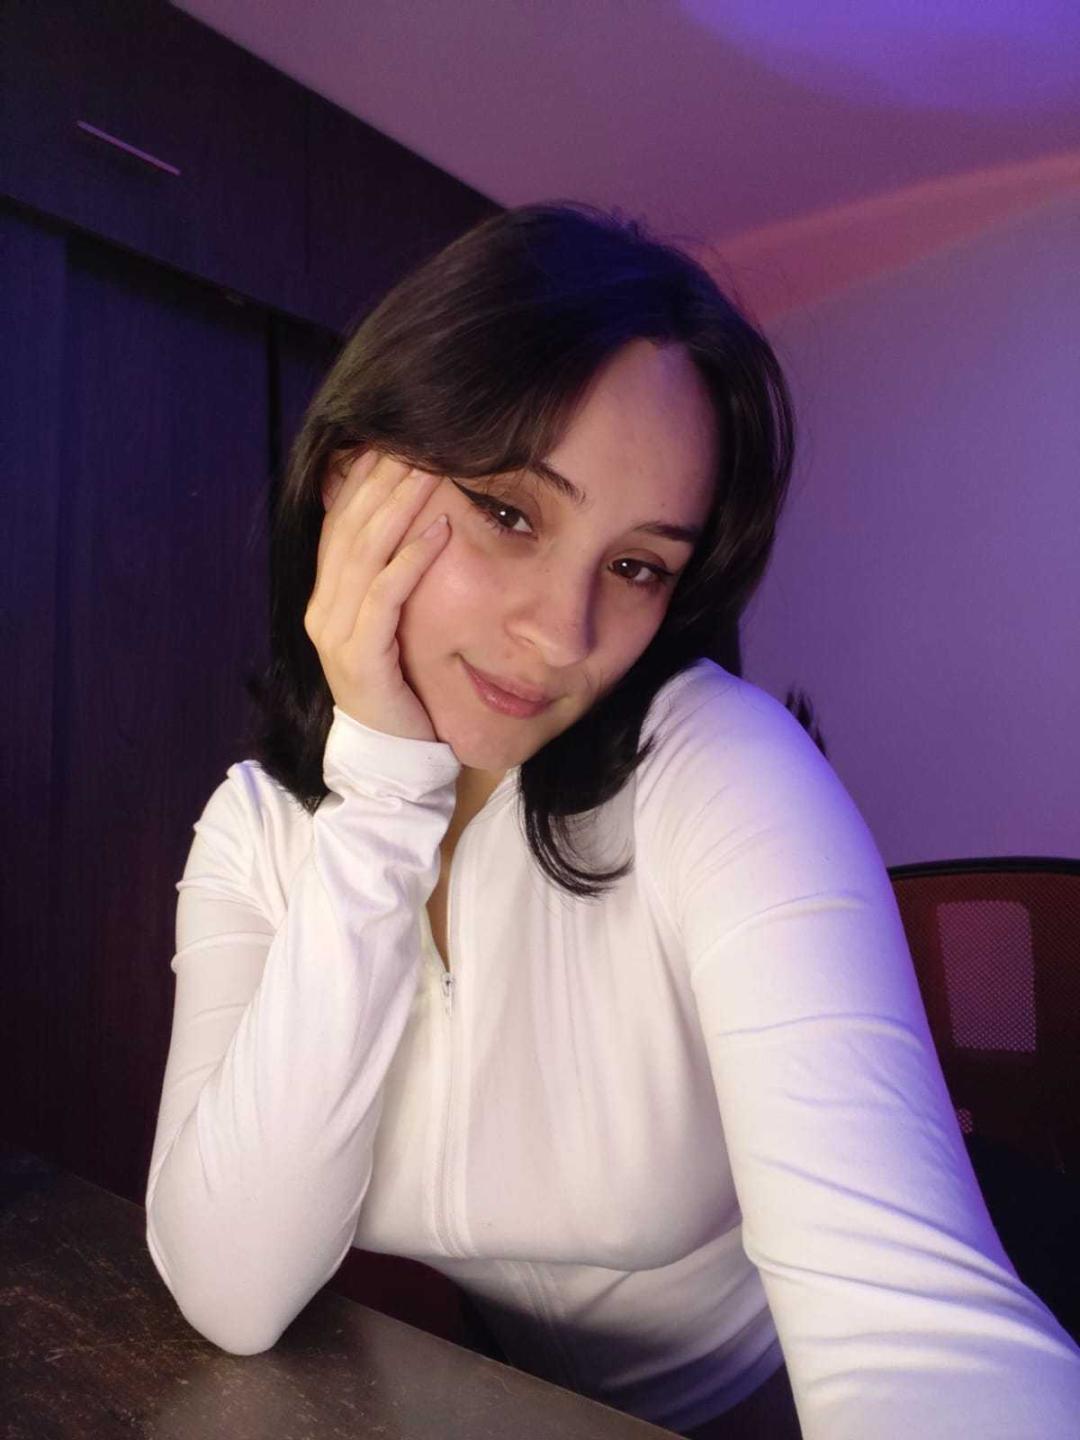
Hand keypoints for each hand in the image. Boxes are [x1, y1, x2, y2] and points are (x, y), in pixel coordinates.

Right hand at [304, 448, 450, 741]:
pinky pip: (386, 596)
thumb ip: (389, 581)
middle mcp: (322, 610)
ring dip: (400, 507)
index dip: (364, 479)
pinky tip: (441, 530)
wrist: (389, 757)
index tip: (397, 439)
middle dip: (383, 480)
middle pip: (350, 528)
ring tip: (431, 470)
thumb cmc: (399, 687)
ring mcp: (335, 634)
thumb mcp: (390, 625)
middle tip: (418, 439)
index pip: (339, 523)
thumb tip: (416, 523)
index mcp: (325, 597)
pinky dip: (412, 559)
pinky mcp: (360, 657)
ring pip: (365, 554)